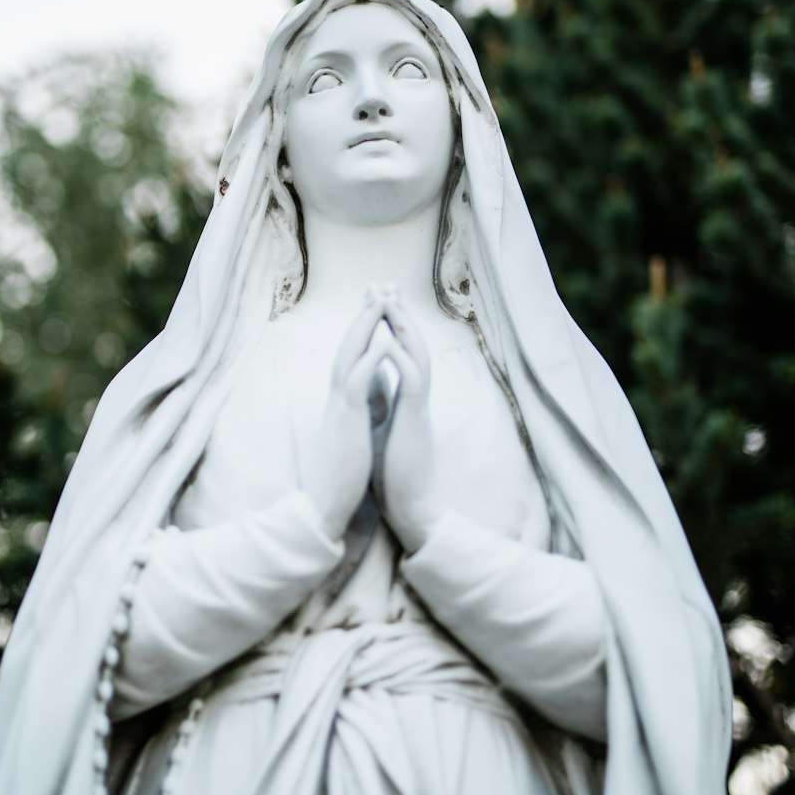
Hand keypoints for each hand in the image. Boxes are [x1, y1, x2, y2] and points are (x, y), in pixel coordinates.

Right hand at [300, 295, 386, 541]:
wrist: (322, 507)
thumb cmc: (339, 475)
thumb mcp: (352, 434)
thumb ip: (358, 409)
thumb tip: (367, 393)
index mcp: (341, 402)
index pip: (351, 356)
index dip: (363, 331)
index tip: (376, 307)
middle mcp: (337, 397)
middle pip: (349, 345)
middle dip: (364, 316)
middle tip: (377, 286)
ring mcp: (339, 406)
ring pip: (350, 355)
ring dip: (366, 325)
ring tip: (381, 298)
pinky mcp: (346, 421)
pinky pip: (359, 382)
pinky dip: (371, 358)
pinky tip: (385, 339)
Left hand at [378, 295, 443, 551]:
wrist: (412, 510)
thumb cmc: (397, 477)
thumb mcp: (385, 432)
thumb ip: (384, 407)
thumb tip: (375, 391)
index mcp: (406, 401)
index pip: (400, 353)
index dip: (389, 326)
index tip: (377, 301)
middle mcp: (416, 399)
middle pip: (412, 345)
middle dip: (398, 313)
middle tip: (386, 284)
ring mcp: (419, 408)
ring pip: (417, 355)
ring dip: (403, 327)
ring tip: (390, 300)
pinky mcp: (416, 421)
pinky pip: (412, 381)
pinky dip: (401, 358)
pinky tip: (389, 340)